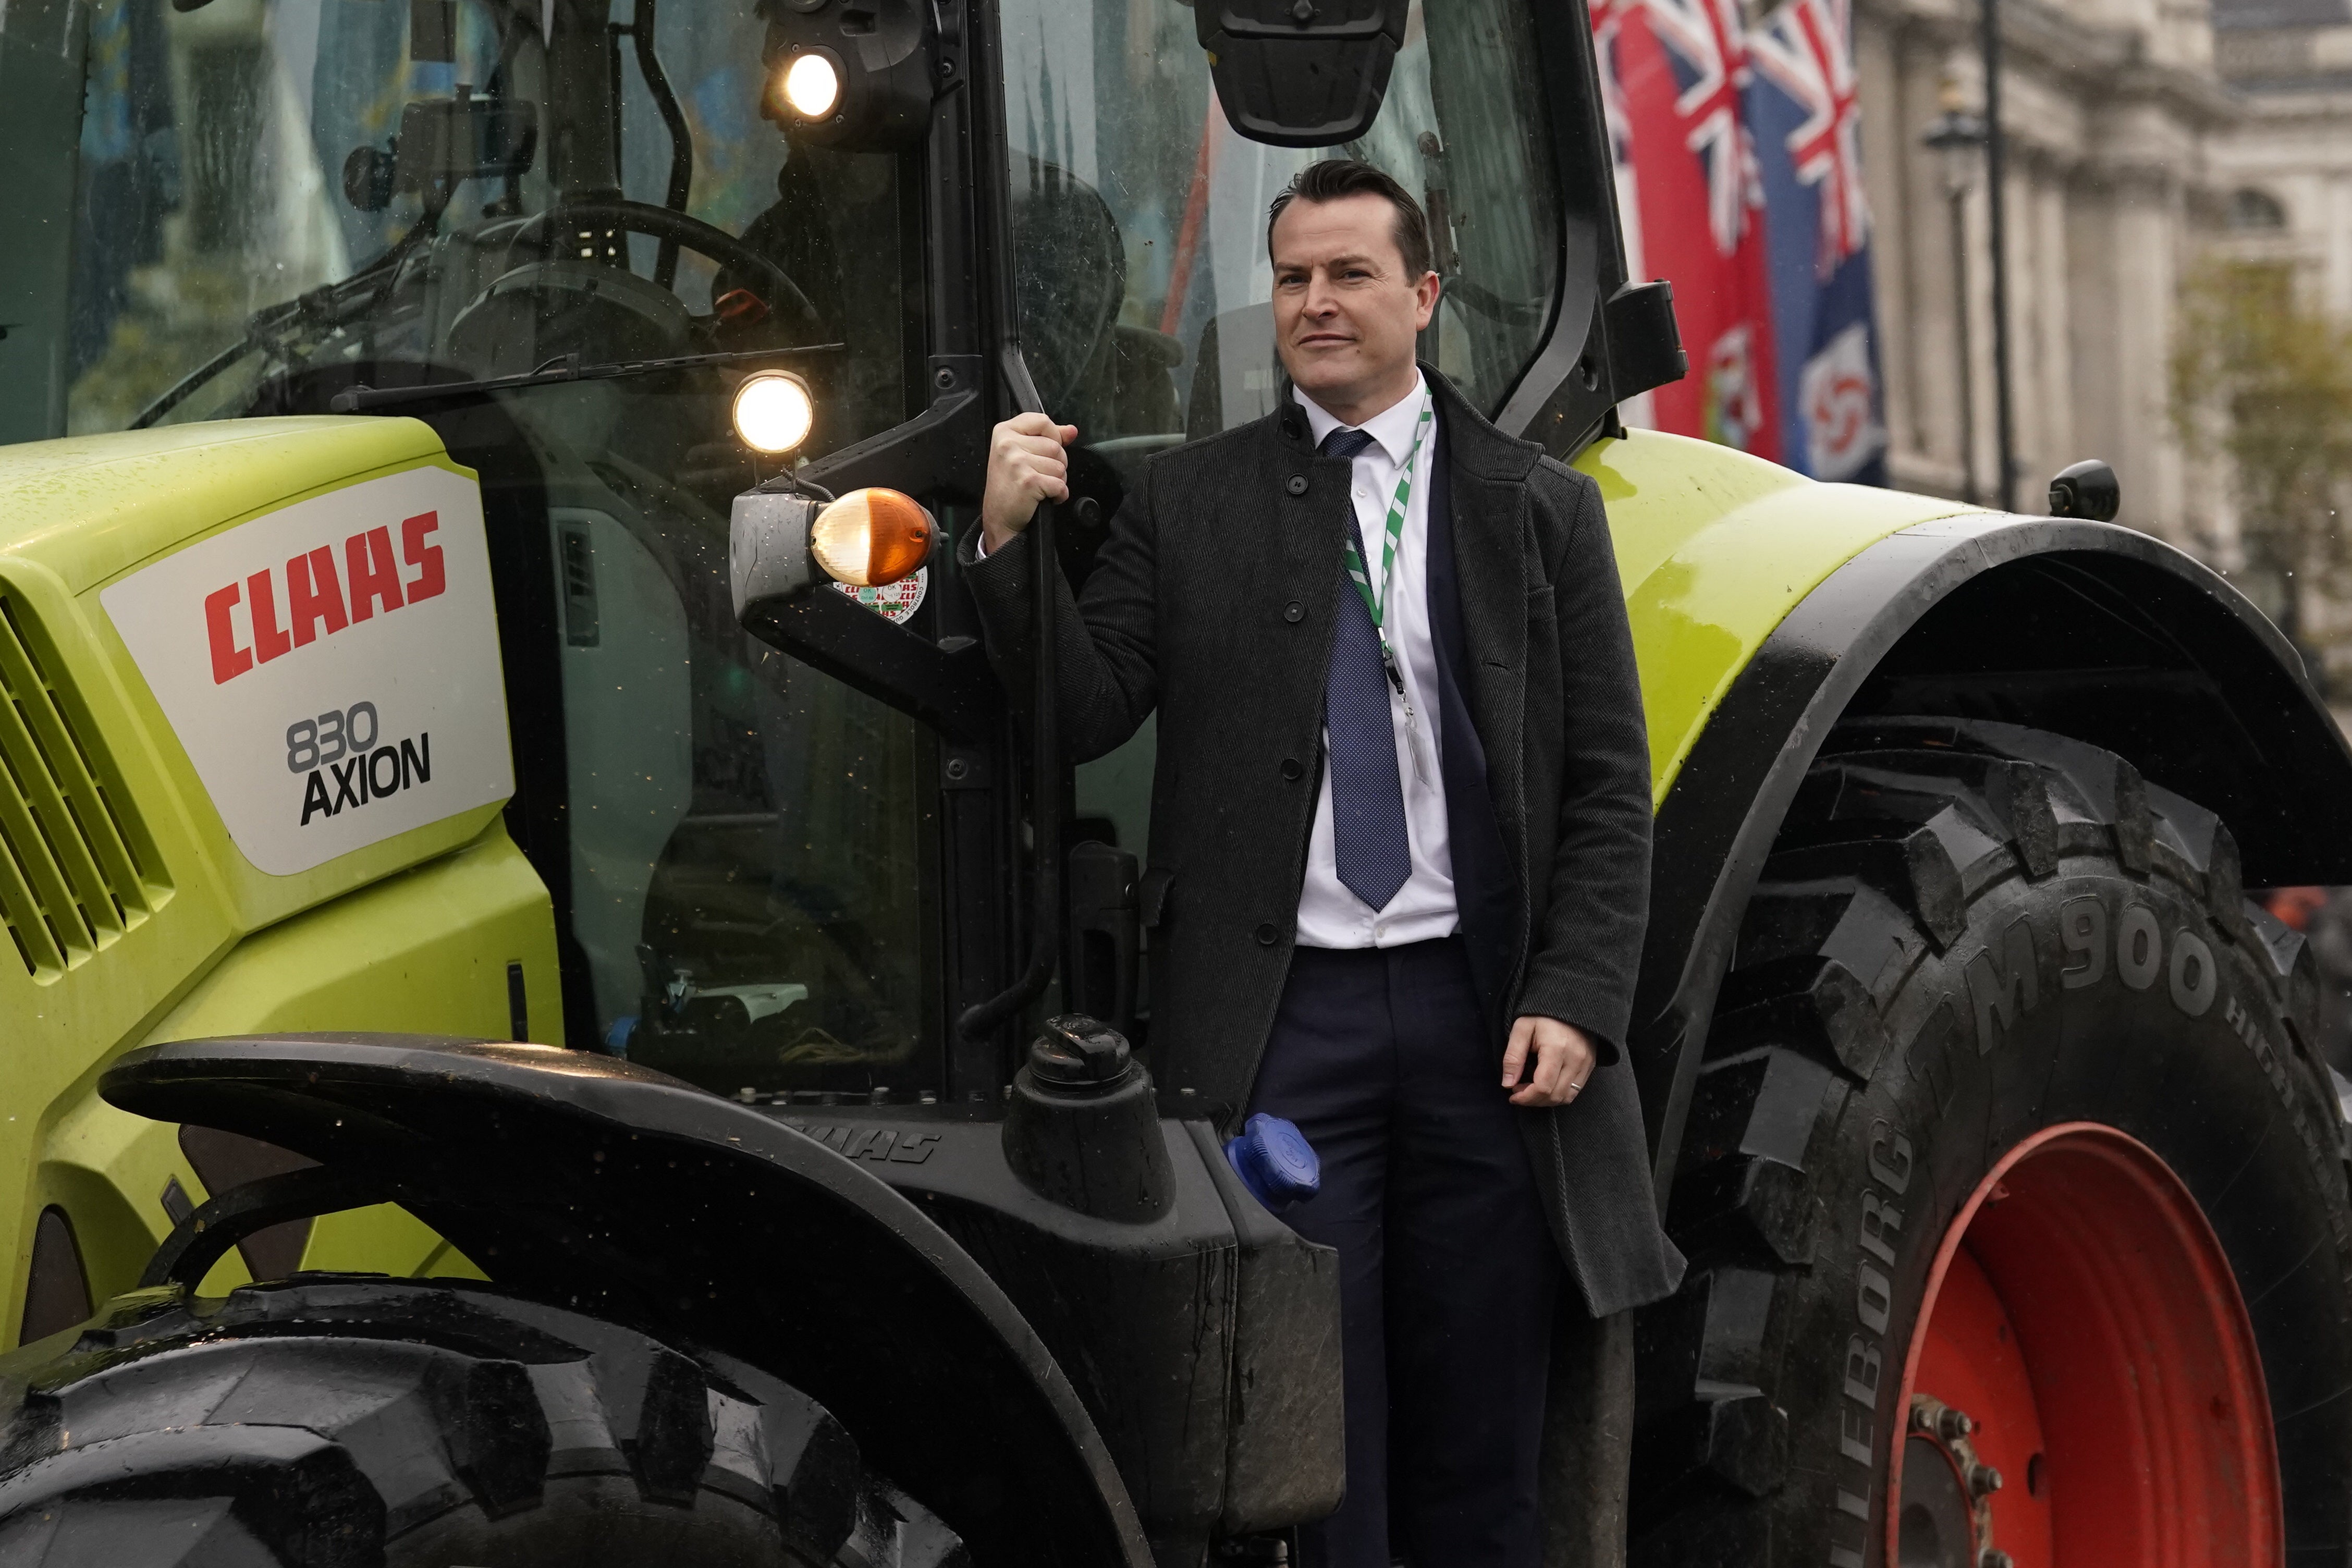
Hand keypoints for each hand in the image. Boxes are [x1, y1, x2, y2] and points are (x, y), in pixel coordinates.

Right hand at [981, 413, 1077, 552]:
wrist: (999, 517)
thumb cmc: (1009, 486)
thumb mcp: (1021, 453)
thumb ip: (1048, 437)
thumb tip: (1071, 430)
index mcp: (1005, 432)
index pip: (1043, 421)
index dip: (1053, 436)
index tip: (1046, 450)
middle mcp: (1008, 444)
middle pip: (1056, 446)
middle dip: (1056, 463)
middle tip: (1038, 474)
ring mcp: (1017, 462)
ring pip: (1060, 466)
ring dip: (1057, 480)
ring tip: (1039, 486)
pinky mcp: (1029, 481)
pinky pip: (1060, 484)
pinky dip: (1058, 495)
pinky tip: (1044, 497)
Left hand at [1504, 1016, 1596, 1107]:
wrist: (1570, 1002)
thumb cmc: (1542, 1014)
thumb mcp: (1522, 1029)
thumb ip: (1513, 1057)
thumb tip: (1507, 1083)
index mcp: (1556, 1049)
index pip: (1543, 1087)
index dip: (1525, 1097)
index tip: (1512, 1094)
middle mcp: (1575, 1059)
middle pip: (1554, 1096)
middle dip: (1533, 1100)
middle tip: (1518, 1091)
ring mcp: (1586, 1064)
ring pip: (1566, 1097)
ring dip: (1546, 1100)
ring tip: (1531, 1090)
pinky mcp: (1590, 1065)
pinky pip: (1575, 1090)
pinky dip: (1558, 1094)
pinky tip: (1546, 1086)